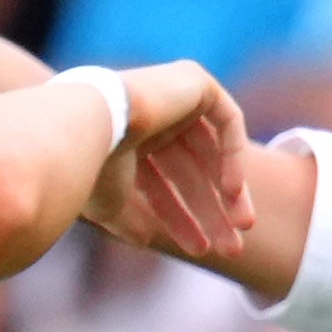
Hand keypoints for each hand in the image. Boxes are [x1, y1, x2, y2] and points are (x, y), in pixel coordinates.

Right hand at [83, 57, 255, 261]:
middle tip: (232, 247)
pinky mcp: (194, 81)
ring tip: (242, 226)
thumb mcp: (110, 204)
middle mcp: (150, 117)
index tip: (200, 250)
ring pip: (213, 151)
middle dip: (212, 210)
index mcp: (125, 141)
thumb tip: (145, 240)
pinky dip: (234, 155)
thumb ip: (128, 219)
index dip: (181, 219)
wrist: (88, 126)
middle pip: (192, 171)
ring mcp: (172, 96)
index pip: (161, 184)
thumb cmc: (92, 167)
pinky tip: (232, 190)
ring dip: (230, 192)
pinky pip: (228, 121)